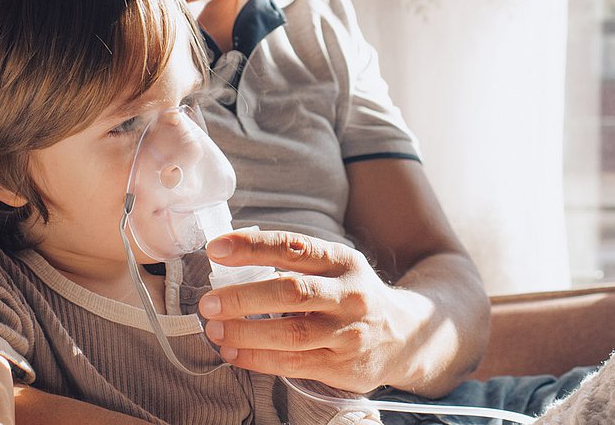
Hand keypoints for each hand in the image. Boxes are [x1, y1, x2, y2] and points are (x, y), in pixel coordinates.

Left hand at [198, 229, 434, 392]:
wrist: (406, 336)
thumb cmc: (352, 295)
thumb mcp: (336, 267)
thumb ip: (294, 260)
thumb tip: (231, 253)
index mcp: (343, 261)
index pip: (294, 248)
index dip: (253, 246)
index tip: (217, 248)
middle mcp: (349, 295)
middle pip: (291, 292)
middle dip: (243, 297)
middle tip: (208, 303)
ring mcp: (347, 333)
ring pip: (290, 334)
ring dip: (245, 332)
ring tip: (215, 330)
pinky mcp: (342, 366)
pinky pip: (292, 364)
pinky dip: (257, 359)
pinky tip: (234, 353)